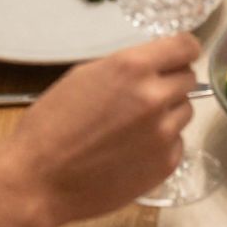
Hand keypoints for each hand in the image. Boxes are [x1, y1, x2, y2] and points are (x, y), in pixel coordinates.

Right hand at [0, 33, 200, 226]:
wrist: (38, 180)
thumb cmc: (51, 124)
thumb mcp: (84, 76)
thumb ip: (125, 67)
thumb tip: (153, 66)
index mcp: (133, 67)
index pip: (186, 46)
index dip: (184, 50)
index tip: (179, 57)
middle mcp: (155, 97)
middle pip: (188, 79)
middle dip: (170, 83)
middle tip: (144, 97)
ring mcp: (163, 133)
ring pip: (184, 111)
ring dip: (167, 114)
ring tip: (132, 128)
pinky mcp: (165, 164)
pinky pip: (176, 142)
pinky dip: (161, 144)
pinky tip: (132, 151)